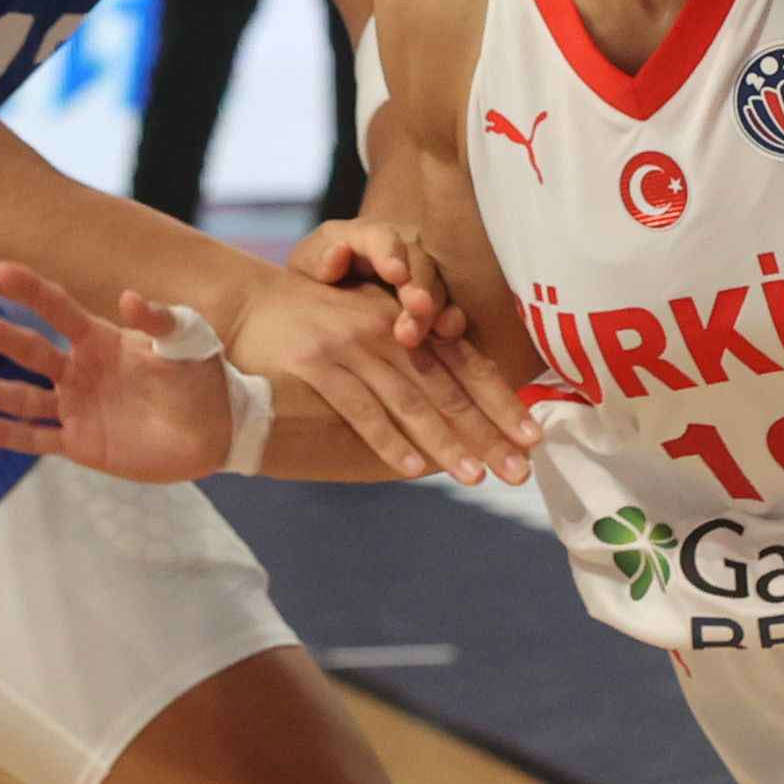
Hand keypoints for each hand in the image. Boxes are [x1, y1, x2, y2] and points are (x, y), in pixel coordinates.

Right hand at [0, 263, 232, 482]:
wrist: (215, 431)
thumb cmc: (203, 378)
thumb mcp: (186, 343)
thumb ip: (158, 321)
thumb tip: (128, 297)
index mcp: (102, 339)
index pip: (59, 310)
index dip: (33, 290)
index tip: (2, 269)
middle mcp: (81, 370)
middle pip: (31, 351)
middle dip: (0, 335)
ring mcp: (77, 407)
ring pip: (22, 397)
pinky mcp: (81, 443)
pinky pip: (34, 437)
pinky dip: (2, 434)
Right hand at [228, 267, 534, 485]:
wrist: (249, 306)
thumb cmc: (316, 324)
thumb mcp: (371, 330)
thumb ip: (411, 359)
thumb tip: (461, 409)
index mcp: (407, 325)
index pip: (467, 366)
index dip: (502, 402)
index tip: (534, 437)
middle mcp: (389, 332)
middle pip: (449, 388)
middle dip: (487, 433)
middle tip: (519, 471)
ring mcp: (354, 347)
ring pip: (411, 401)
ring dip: (446, 443)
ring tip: (475, 478)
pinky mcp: (319, 363)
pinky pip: (360, 408)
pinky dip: (388, 440)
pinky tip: (413, 469)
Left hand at [287, 217, 468, 348]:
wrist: (321, 300)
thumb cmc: (311, 280)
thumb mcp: (305, 269)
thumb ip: (319, 261)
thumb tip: (339, 252)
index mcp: (363, 236)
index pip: (380, 237)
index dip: (390, 253)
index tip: (395, 274)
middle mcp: (399, 250)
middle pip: (418, 261)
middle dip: (419, 286)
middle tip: (417, 309)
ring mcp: (419, 276)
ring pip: (437, 286)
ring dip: (433, 310)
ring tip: (417, 336)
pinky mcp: (431, 303)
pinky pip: (448, 308)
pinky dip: (450, 320)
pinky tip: (448, 334)